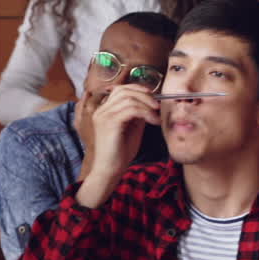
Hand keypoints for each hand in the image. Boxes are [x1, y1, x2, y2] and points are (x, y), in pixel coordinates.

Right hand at [75, 86, 157, 207]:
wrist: (109, 170)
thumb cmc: (120, 153)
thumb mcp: (131, 128)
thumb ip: (137, 114)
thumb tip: (150, 103)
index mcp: (104, 111)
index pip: (120, 89)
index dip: (138, 89)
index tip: (153, 97)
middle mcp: (101, 110)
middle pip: (124, 90)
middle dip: (144, 95)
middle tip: (157, 106)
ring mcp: (104, 116)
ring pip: (129, 98)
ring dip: (147, 105)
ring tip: (156, 116)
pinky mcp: (110, 123)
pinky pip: (131, 109)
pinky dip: (146, 113)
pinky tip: (154, 122)